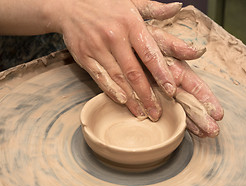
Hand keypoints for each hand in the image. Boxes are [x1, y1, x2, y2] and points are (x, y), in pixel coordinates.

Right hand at [52, 0, 183, 120]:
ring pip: (118, 78)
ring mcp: (97, 47)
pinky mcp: (83, 56)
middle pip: (134, 72)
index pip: (149, 53)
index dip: (161, 74)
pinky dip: (111, 91)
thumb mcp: (130, 1)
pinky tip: (122, 102)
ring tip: (142, 113)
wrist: (68, 4)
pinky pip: (99, 77)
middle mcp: (114, 37)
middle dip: (147, 95)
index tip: (171, 91)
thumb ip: (154, 8)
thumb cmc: (105, 4)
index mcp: (130, 23)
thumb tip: (178, 8)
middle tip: (157, 113)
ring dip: (131, 99)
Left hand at [146, 24, 223, 136]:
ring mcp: (161, 93)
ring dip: (192, 123)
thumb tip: (199, 51)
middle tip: (213, 132)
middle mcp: (172, 83)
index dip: (207, 99)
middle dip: (203, 117)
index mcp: (176, 69)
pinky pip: (163, 113)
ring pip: (180, 110)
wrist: (118, 45)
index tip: (218, 113)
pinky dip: (173, 122)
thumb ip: (175, 46)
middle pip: (190, 102)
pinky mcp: (149, 98)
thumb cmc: (138, 41)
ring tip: (205, 135)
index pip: (196, 86)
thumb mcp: (156, 39)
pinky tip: (184, 131)